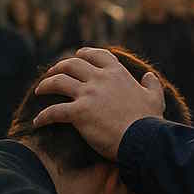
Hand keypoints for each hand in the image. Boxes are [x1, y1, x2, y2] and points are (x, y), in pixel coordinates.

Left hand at [33, 48, 165, 159]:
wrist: (142, 140)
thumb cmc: (149, 121)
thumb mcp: (155, 98)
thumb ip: (152, 84)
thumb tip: (149, 75)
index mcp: (117, 74)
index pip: (98, 55)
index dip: (85, 53)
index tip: (78, 55)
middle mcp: (100, 79)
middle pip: (72, 64)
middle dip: (59, 66)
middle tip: (53, 73)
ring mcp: (88, 95)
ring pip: (58, 81)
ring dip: (46, 84)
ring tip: (40, 90)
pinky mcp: (78, 113)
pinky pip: (54, 111)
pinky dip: (43, 116)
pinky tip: (38, 122)